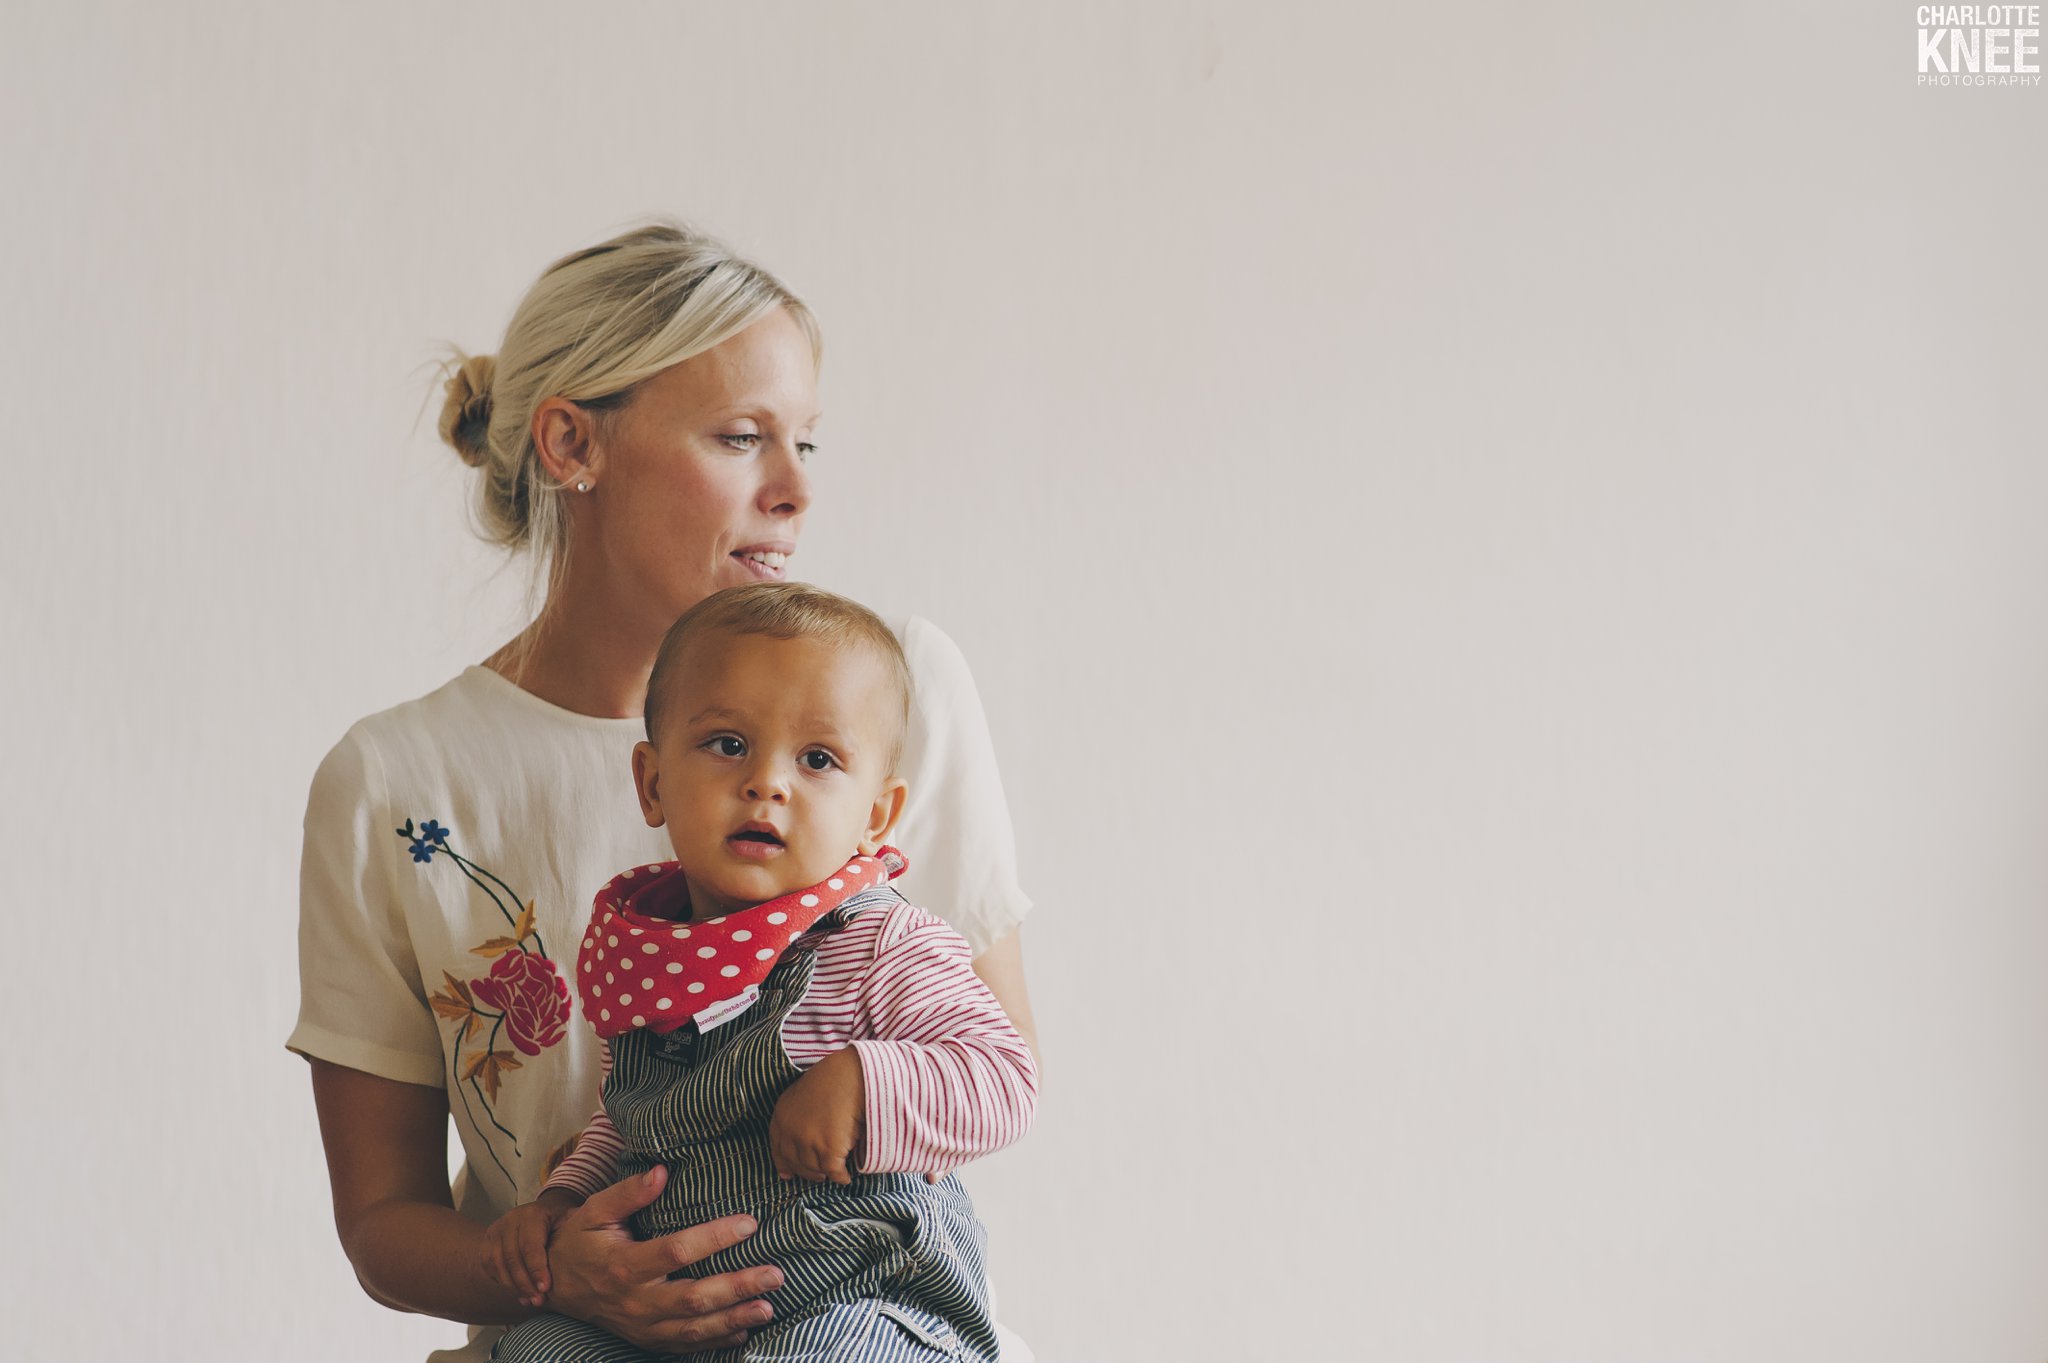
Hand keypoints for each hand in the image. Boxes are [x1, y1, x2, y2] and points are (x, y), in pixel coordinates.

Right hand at [482, 1188, 581, 1306]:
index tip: (546, 1287)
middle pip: (512, 1257)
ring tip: (531, 1300)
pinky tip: (520, 1294)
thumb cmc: (561, 1221)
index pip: (530, 1244)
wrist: (540, 1215)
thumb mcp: (572, 1219)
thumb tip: (597, 1242)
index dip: (537, 1268)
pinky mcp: (486, 1243)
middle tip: (539, 1300)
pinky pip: (490, 1267)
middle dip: (525, 1282)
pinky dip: (503, 1283)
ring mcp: (495, 1231)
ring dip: (514, 1286)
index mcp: (532, 1213)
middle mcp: (510, 1220)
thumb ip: (580, 1228)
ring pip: (498, 1264)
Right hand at [546, 1165, 783, 1352]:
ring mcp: (641, 1325)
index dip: (714, 1237)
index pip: (676, 1251)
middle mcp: (636, 1300)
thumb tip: (662, 1171)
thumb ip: (628, 1192)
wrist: (555, 1285)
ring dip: (734, 1320)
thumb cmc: (580, 1240)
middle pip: (693, 1298)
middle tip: (775, 1275)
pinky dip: (715, 1341)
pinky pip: (684, 1346)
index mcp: (624, 1264)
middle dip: (737, 1287)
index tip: (749, 1223)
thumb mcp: (594, 1210)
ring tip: (768, 1308)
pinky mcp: (645, 1339)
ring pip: (693, 1328)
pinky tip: (744, 1331)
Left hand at [769, 1047, 864, 1183]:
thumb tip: (797, 1143)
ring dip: (826, 1172)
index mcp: (782, 1116)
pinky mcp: (828, 1149)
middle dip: (809, 1172)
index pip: (778, 1150)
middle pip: (797, 1164)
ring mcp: (808, 1141)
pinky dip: (841, 1177)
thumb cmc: (833, 1080)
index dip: (785, 1164)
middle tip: (819, 1175)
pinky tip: (846, 1176)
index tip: (788, 1175)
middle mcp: (790, 1131)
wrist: (853, 1074)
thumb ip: (795, 1118)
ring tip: (836, 1170)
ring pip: (816, 1170)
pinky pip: (834, 1172)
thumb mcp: (802, 1095)